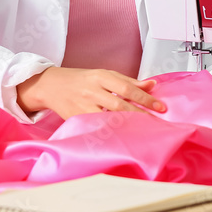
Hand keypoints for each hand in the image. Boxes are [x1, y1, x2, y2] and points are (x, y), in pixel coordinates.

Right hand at [16, 67, 166, 119]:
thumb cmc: (80, 79)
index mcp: (100, 76)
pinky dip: (111, 131)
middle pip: (120, 105)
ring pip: (108, 118)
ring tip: (143, 131)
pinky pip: (96, 127)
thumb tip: (152, 85)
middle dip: (140, 114)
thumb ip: (128, 81)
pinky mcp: (76, 119)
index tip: (160, 107)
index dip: (145, 98)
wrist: (50, 85)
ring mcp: (82, 106)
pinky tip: (123, 136)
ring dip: (127, 125)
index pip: (126, 88)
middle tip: (156, 122)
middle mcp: (92, 90)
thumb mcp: (103, 75)